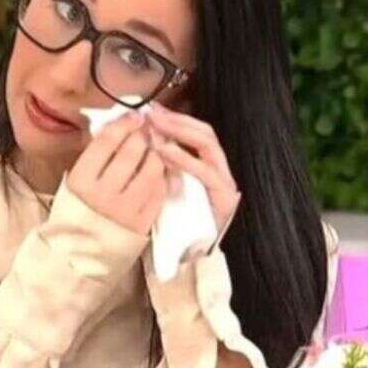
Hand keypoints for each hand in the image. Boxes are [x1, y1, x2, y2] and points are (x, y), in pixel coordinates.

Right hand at [66, 111, 167, 234]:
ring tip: (152, 153)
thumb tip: (116, 124)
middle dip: (142, 136)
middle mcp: (103, 194)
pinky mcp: (142, 224)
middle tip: (145, 132)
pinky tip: (155, 174)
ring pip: (152, 169)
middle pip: (132, 151)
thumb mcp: (75, 181)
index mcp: (81, 180)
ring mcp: (125, 210)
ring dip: (155, 155)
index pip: (107, 141)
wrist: (78, 254)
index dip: (124, 123)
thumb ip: (94, 155)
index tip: (134, 116)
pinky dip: (161, 177)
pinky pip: (159, 191)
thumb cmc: (77, 211)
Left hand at [148, 102, 240, 232]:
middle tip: (153, 114)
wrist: (187, 257)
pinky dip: (184, 159)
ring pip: (208, 146)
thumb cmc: (172, 223)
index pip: (197, 132)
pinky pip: (204, 172)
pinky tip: (164, 152)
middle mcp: (221, 171)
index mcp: (208, 166)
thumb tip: (143, 135)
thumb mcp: (165, 187)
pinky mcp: (224, 198)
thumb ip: (162, 164)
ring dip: (181, 133)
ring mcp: (225, 184)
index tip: (152, 109)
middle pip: (204, 133)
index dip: (176, 118)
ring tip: (157, 128)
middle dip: (178, 120)